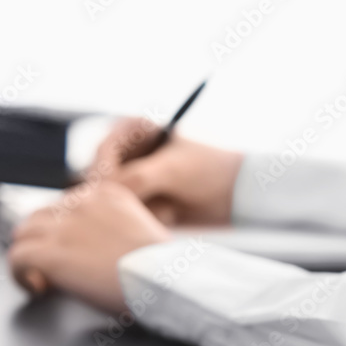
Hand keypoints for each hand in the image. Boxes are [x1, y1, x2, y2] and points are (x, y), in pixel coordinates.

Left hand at [8, 182, 169, 312]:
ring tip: (42, 278)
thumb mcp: (141, 229)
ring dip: (28, 255)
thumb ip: (111, 226)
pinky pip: (16, 257)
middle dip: (42, 242)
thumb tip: (89, 246)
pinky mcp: (50, 253)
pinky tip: (36, 287)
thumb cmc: (164, 268)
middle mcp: (81, 203)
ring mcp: (63, 227)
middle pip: (39, 216)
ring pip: (23, 233)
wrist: (168, 283)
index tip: (70, 253)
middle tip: (52, 269)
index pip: (64, 204)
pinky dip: (19, 274)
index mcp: (105, 193)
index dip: (61, 231)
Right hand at [90, 117, 243, 225]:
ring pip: (114, 197)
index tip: (109, 192)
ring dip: (138, 206)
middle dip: (121, 193)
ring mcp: (137, 177)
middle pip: (103, 176)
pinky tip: (171, 213)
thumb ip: (134, 178)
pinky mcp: (144, 199)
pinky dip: (147, 215)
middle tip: (137, 206)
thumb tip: (103, 194)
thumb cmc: (210, 170)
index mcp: (137, 129)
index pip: (103, 150)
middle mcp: (132, 152)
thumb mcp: (171, 170)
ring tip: (168, 207)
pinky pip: (129, 211)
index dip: (103, 172)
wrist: (241, 195)